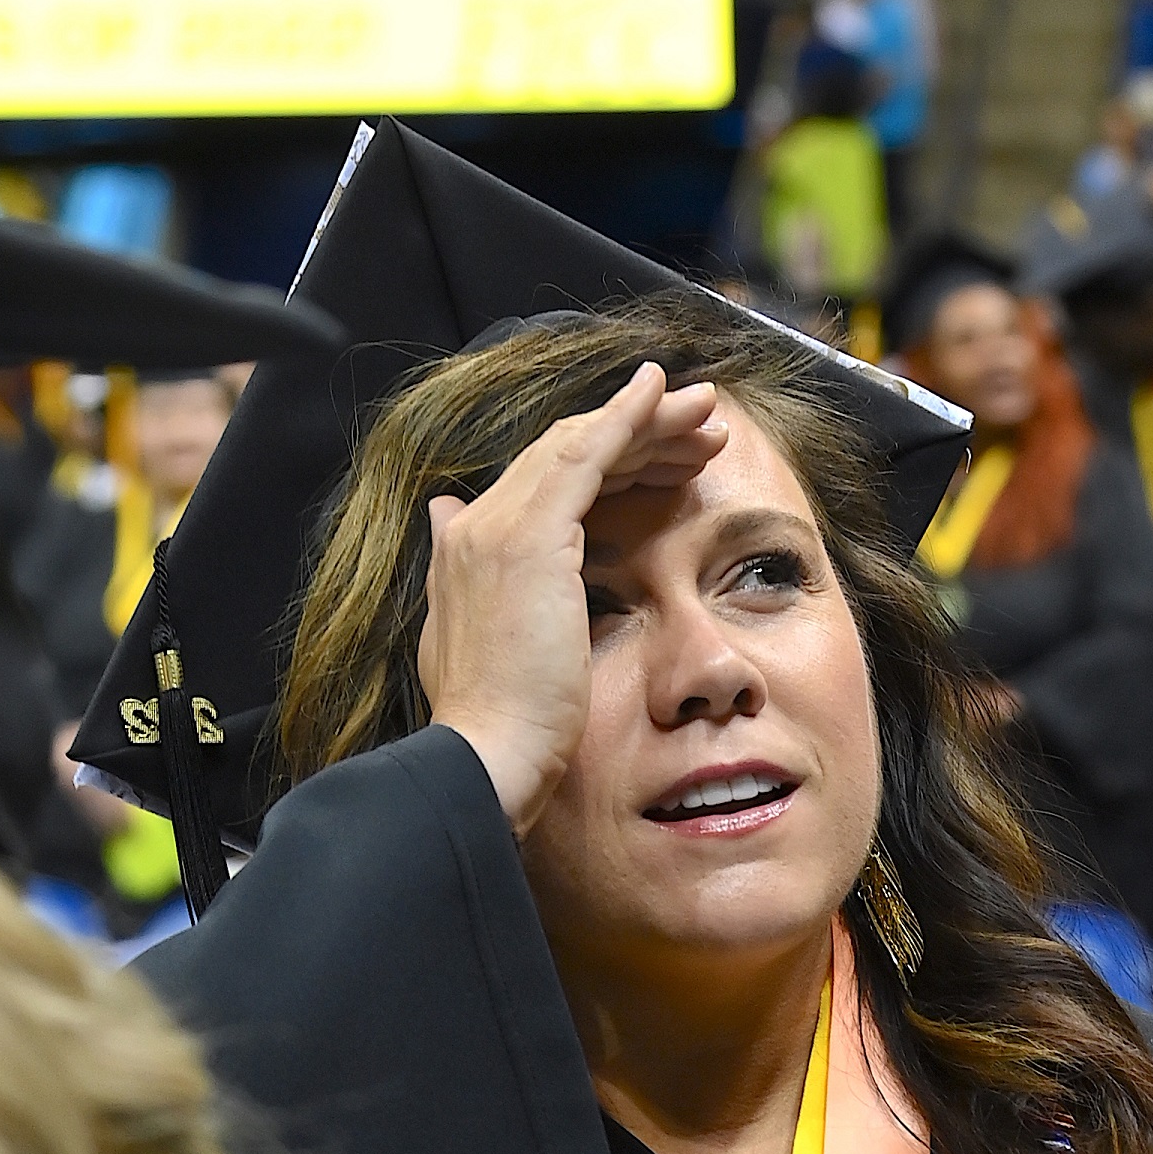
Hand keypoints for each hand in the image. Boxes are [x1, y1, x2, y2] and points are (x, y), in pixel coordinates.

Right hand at [415, 362, 726, 833]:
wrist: (487, 760)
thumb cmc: (503, 734)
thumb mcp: (479, 653)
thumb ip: (467, 589)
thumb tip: (445, 520)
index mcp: (469, 555)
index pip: (546, 487)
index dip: (610, 466)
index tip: (665, 466)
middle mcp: (477, 527)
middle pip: (566, 455)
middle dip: (638, 437)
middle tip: (699, 429)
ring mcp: (500, 526)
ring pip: (582, 446)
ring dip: (648, 421)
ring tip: (707, 414)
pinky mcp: (532, 535)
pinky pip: (586, 453)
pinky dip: (625, 417)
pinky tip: (662, 393)